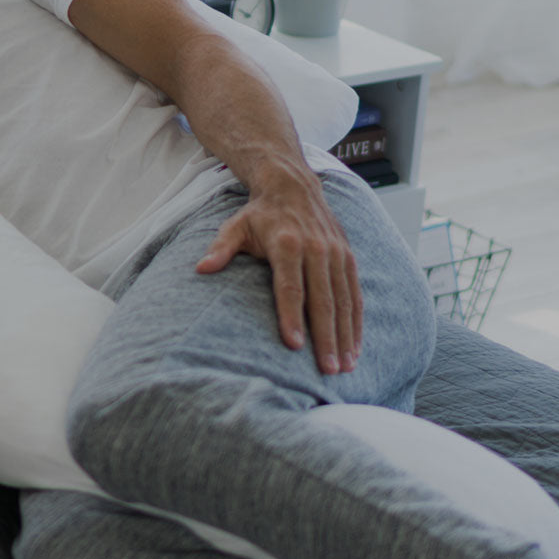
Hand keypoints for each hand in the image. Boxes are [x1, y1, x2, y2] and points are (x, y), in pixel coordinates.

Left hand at [195, 181, 362, 374]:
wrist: (294, 188)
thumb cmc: (260, 215)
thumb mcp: (235, 226)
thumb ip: (220, 248)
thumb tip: (201, 268)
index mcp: (287, 244)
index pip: (290, 286)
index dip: (291, 316)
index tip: (293, 345)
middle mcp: (317, 249)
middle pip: (322, 300)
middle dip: (325, 337)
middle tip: (326, 370)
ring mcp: (336, 254)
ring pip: (343, 301)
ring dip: (345, 336)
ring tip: (344, 367)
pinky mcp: (348, 258)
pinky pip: (354, 295)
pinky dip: (356, 322)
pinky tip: (354, 348)